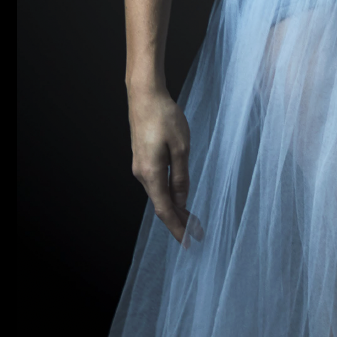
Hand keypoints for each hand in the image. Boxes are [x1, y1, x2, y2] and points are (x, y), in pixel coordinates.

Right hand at [128, 86, 199, 243]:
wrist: (144, 94)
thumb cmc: (164, 116)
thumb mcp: (181, 148)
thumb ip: (181, 177)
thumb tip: (181, 200)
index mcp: (151, 173)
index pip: (166, 210)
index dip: (178, 228)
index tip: (190, 242)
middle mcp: (141, 173)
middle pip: (161, 205)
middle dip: (178, 221)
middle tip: (197, 233)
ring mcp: (139, 165)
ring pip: (157, 194)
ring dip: (173, 208)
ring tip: (190, 219)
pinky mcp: (141, 157)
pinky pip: (155, 183)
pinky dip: (167, 194)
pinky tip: (177, 196)